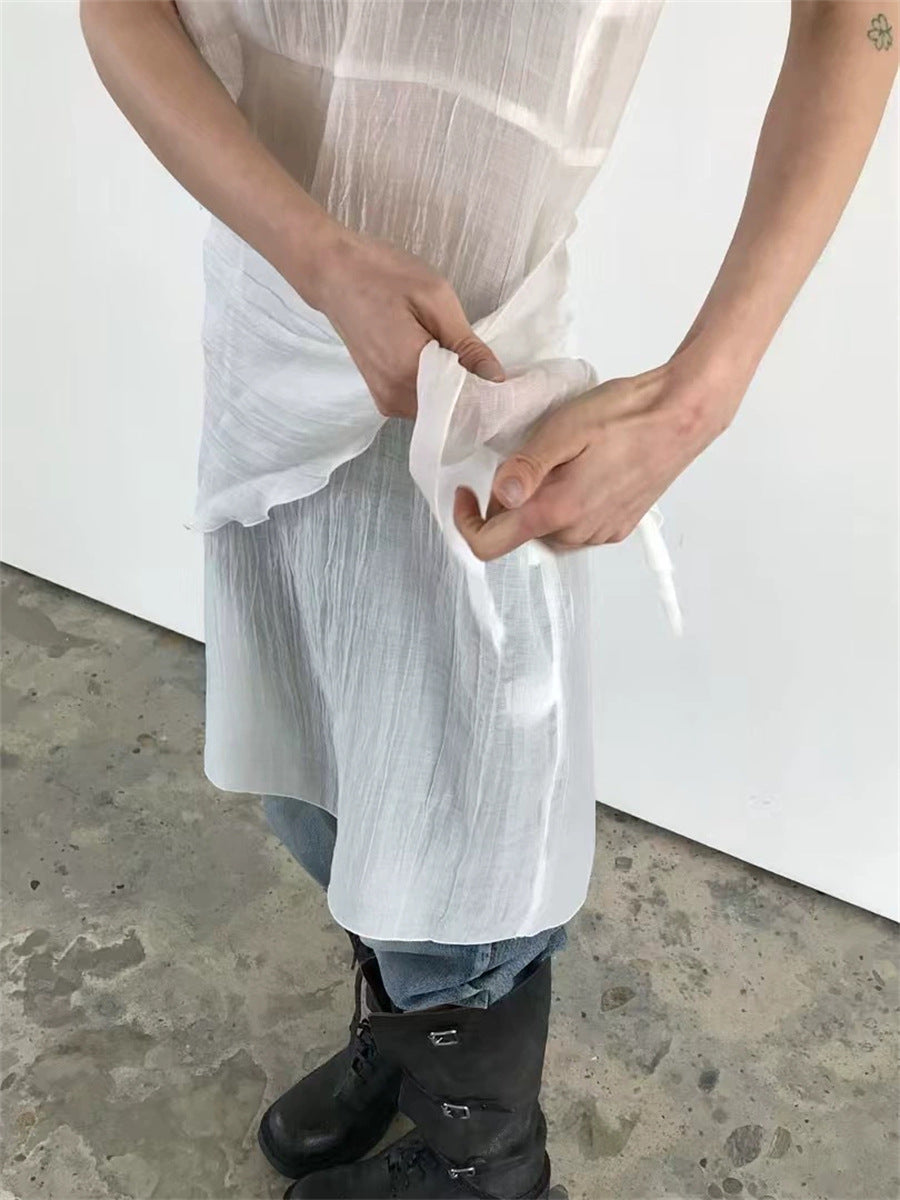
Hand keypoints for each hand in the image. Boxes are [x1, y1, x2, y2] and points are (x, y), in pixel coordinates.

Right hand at [304, 225, 504, 418]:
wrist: (334, 273)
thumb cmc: (383, 276)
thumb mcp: (435, 299)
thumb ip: (467, 345)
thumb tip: (498, 379)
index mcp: (408, 374)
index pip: (465, 405)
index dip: (492, 396)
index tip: (515, 383)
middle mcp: (395, 398)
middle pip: (451, 413)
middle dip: (476, 395)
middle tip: (492, 366)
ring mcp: (386, 401)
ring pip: (438, 411)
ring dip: (457, 393)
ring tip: (468, 361)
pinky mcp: (382, 396)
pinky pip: (423, 404)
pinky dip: (439, 391)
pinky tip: (446, 365)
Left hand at [454, 357, 740, 560]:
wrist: (684, 415)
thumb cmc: (624, 414)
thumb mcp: (564, 428)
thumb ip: (527, 467)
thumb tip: (498, 497)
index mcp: (557, 511)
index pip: (490, 545)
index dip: (466, 522)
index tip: (466, 491)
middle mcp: (578, 533)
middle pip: (519, 535)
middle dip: (509, 505)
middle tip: (522, 459)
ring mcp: (602, 533)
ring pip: (548, 532)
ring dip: (539, 505)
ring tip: (557, 461)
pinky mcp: (619, 527)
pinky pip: (576, 528)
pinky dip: (566, 506)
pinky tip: (582, 471)